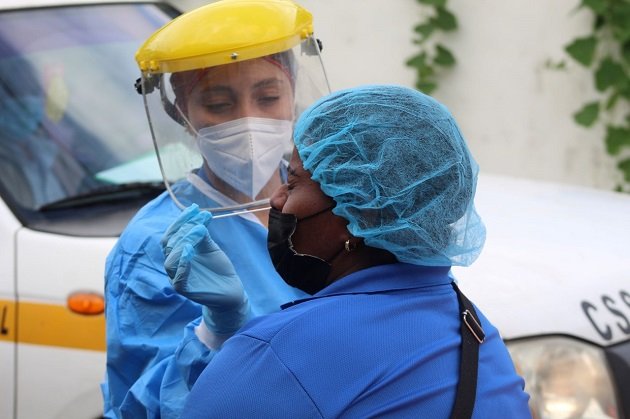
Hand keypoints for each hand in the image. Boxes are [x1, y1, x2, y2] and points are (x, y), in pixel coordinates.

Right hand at [162, 205, 249, 334]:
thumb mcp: (210, 247)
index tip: (194, 208)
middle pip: (169, 244)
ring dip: (183, 242)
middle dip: (183, 228)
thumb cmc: (218, 268)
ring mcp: (177, 278)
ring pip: (171, 260)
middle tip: (200, 218)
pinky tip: (190, 250)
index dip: (181, 220)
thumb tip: (198, 214)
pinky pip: (178, 278)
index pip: (171, 235)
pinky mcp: (185, 290)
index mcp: (178, 253)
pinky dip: (183, 263)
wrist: (231, 290)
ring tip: (198, 231)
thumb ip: (202, 234)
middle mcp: (174, 265)